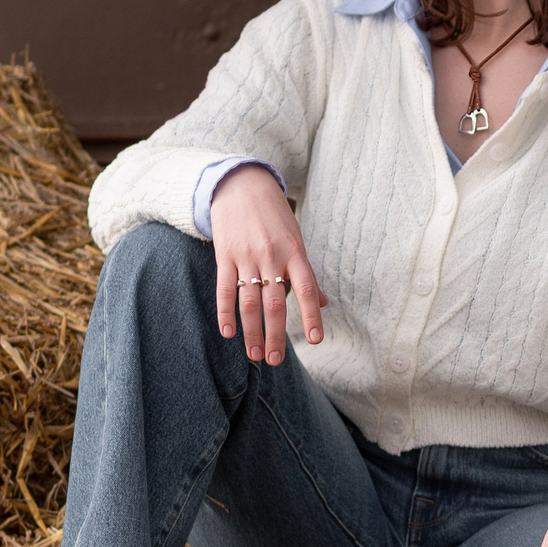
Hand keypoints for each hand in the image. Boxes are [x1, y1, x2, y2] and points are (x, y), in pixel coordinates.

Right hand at [208, 166, 326, 363]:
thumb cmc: (274, 218)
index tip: (317, 339)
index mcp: (295, 253)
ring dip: (252, 331)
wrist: (241, 186)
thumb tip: (323, 303)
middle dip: (276, 334)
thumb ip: (306, 273)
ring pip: (250, 301)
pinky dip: (226, 312)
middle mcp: (272, 257)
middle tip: (276, 360)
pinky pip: (224, 289)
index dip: (312, 315)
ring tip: (255, 354)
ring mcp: (247, 257)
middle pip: (275, 303)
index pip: (307, 290)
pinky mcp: (225, 256)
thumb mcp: (296, 240)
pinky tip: (229, 333)